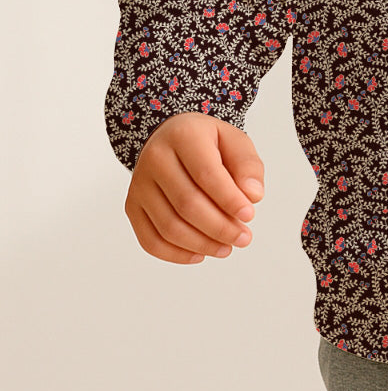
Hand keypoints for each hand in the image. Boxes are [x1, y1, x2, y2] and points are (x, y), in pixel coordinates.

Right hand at [124, 113, 264, 264]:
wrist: (173, 139)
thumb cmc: (208, 143)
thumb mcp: (235, 141)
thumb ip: (248, 166)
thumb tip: (252, 196)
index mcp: (183, 135)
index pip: (206, 174)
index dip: (229, 200)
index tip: (249, 215)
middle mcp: (155, 158)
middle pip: (187, 204)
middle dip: (220, 227)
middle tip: (243, 238)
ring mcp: (139, 184)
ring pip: (169, 227)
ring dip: (202, 244)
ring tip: (226, 248)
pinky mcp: (132, 206)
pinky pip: (150, 240)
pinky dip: (176, 254)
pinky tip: (200, 254)